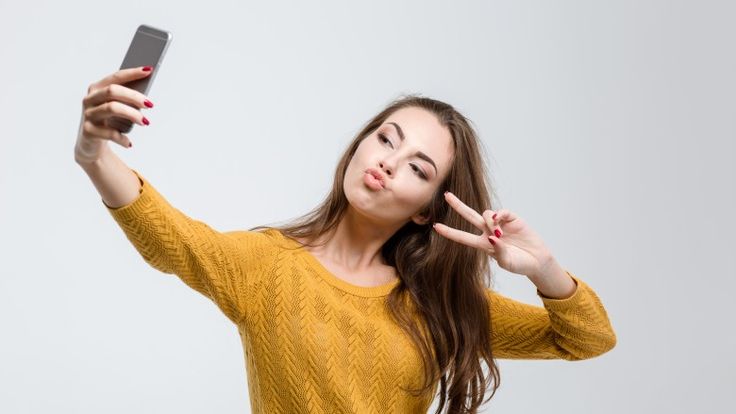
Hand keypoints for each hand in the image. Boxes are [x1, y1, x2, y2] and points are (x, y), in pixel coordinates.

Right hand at [74, 66, 153, 163]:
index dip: (132, 73)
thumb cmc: (108, 121)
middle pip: (112, 91)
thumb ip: (127, 100)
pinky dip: (122, 138)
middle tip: (150, 104)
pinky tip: (129, 143)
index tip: (149, 70)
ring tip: (145, 122)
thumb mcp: (117, 108)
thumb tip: (147, 98)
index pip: (116, 77)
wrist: (91, 144)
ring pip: (111, 108)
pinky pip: (109, 132)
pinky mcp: (88, 131)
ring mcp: (88, 114)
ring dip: (132, 114)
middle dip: (134, 96)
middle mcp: (90, 99)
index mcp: (97, 88)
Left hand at [432, 191, 554, 277]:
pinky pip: (503, 212)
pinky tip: (502, 220)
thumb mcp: (507, 262)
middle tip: (447, 196)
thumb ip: (498, 251)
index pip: (462, 237)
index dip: (449, 232)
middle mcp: (488, 232)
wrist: (538, 260)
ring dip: (489, 220)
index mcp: (483, 244)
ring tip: (498, 233)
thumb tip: (492, 237)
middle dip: (458, 206)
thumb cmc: (520, 264)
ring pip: (486, 213)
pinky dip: (500, 214)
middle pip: (469, 216)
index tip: (435, 227)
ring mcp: (500, 224)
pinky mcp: (512, 219)